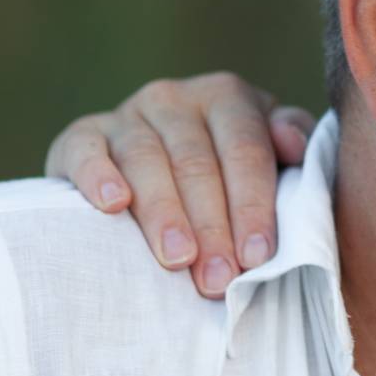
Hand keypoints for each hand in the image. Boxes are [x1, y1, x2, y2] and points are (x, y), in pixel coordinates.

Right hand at [43, 72, 316, 298]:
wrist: (155, 164)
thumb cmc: (229, 170)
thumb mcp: (269, 153)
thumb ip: (290, 143)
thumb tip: (293, 144)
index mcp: (228, 97)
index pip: (246, 151)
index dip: (252, 204)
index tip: (257, 256)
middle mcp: (176, 98)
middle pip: (197, 162)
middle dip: (211, 225)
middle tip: (218, 278)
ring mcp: (127, 114)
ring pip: (146, 160)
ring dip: (163, 214)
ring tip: (177, 260)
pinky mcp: (82, 134)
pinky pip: (86, 150)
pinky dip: (97, 175)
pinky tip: (112, 205)